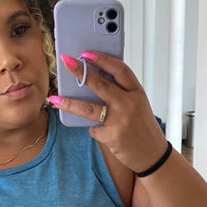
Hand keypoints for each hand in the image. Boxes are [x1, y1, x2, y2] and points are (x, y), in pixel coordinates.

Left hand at [49, 52, 168, 173]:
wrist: (152, 153)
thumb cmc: (142, 126)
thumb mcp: (137, 104)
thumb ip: (120, 92)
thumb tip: (92, 80)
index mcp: (137, 92)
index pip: (119, 70)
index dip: (102, 59)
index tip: (86, 53)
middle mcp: (129, 104)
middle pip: (101, 84)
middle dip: (81, 72)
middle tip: (66, 62)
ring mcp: (120, 121)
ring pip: (89, 108)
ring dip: (69, 103)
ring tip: (54, 98)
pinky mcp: (112, 136)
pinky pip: (93, 129)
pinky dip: (93, 129)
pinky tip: (100, 131)